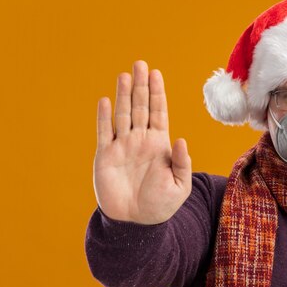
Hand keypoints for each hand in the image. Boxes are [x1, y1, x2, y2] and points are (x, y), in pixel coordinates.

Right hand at [93, 60, 191, 224]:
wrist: (136, 222)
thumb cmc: (160, 205)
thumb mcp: (179, 186)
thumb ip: (181, 162)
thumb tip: (181, 140)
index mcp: (159, 145)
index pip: (158, 113)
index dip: (157, 94)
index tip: (156, 74)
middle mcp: (140, 141)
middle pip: (140, 107)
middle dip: (141, 86)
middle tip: (141, 64)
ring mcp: (122, 146)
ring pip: (123, 114)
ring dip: (124, 95)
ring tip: (125, 75)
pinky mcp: (105, 155)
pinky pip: (104, 132)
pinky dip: (105, 116)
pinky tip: (106, 100)